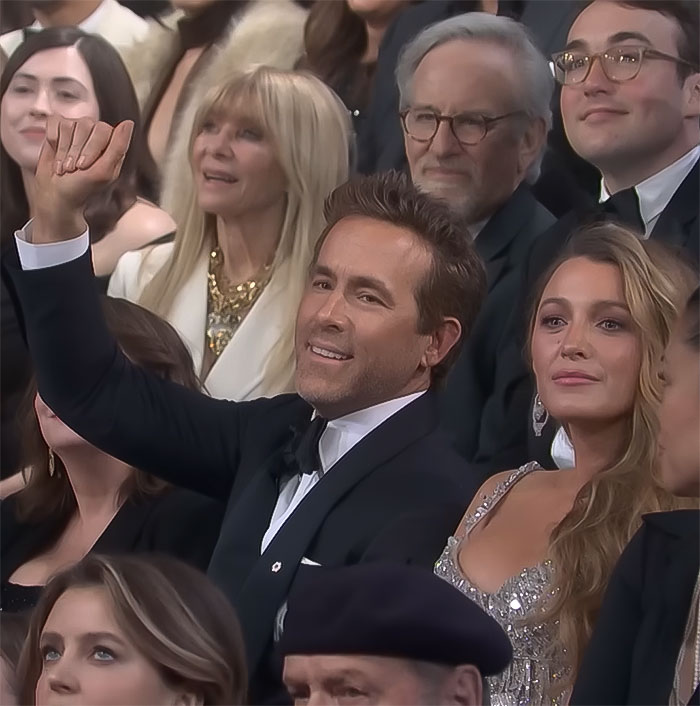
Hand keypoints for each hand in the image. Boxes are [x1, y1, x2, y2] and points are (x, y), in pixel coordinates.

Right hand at [30, 116, 133, 242]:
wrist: (56, 194)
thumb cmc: (83, 187)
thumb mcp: (104, 171)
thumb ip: (118, 147)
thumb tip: (129, 123)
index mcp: (110, 144)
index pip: (103, 129)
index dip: (91, 148)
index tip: (84, 167)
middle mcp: (94, 133)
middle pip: (85, 124)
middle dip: (75, 150)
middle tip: (73, 168)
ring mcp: (76, 129)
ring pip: (68, 125)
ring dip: (63, 149)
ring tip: (65, 165)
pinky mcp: (58, 128)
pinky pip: (55, 122)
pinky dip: (53, 139)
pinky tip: (56, 153)